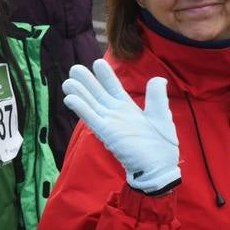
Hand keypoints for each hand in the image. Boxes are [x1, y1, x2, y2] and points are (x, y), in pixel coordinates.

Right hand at [62, 58, 179, 192]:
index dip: (106, 76)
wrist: (159, 167)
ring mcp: (110, 123)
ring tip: (68, 81)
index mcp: (128, 109)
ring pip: (91, 105)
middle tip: (74, 68)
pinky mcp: (107, 133)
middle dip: (86, 82)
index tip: (98, 62)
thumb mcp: (161, 115)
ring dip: (79, 93)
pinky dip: (81, 108)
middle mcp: (116, 115)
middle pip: (98, 94)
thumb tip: (158, 78)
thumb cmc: (161, 146)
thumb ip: (156, 97)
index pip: (114, 88)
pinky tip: (70, 98)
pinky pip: (91, 118)